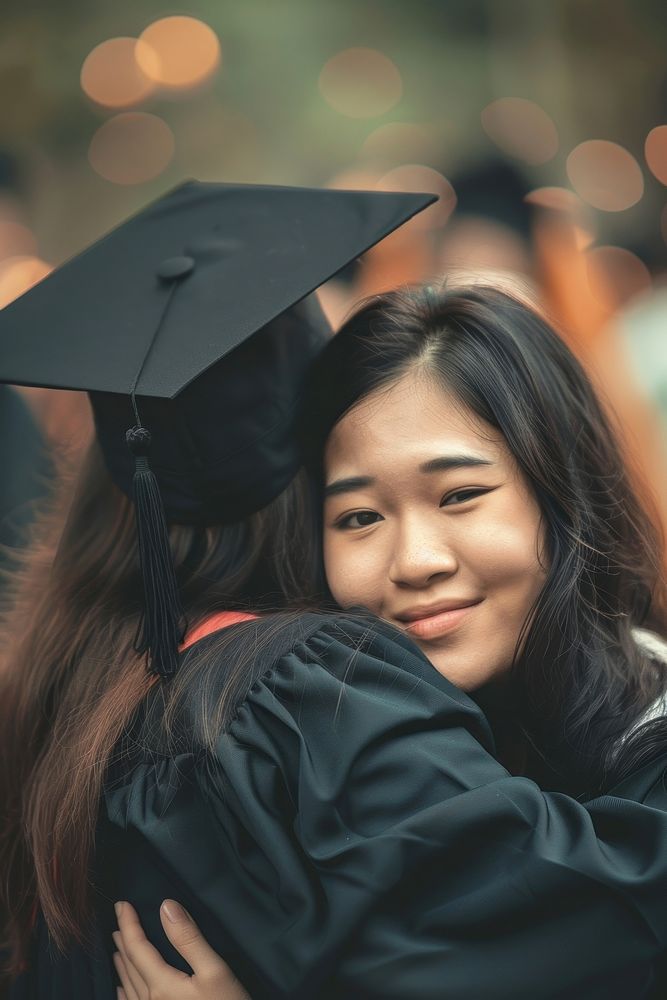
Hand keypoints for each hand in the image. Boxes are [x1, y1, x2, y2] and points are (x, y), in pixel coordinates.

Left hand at [113, 899, 250, 999]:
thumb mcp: (215, 971)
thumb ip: (189, 939)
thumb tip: (166, 907)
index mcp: (162, 985)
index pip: (137, 948)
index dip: (128, 924)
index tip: (121, 904)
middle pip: (130, 966)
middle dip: (123, 940)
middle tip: (118, 919)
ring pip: (129, 985)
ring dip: (123, 963)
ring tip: (118, 947)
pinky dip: (125, 991)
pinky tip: (123, 989)